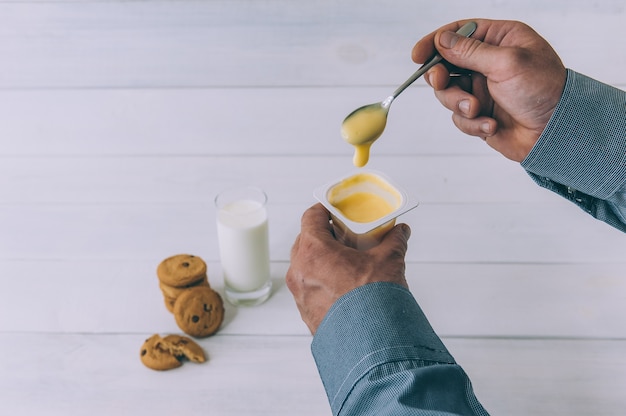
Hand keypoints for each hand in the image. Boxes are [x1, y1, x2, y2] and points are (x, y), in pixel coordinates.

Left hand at [286, 203, 410, 333]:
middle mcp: (300, 270)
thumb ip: (394, 241)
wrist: (370, 342)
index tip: (335, 210)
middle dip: (323, 235)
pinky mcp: (305, 312)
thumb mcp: (389, 261)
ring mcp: (299, 293)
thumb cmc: (374, 298)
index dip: (323, 209)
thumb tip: (401, 230)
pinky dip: (320, 280)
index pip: (311, 217)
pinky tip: (341, 285)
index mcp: (314, 250)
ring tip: (343, 262)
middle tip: (343, 235)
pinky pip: (308, 287)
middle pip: (305, 241)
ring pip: (305, 265)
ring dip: (320, 259)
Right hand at [412, 19, 566, 161]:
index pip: (458, 33)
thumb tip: (441, 40)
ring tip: (477, 110)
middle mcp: (488, 63)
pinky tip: (491, 125)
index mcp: (499, 40)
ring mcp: (483, 89)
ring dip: (458, 103)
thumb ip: (470, 52)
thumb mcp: (506, 63)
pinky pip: (459, 118)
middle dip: (442, 78)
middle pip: (446, 65)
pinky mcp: (480, 114)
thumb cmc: (542, 90)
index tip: (418, 56)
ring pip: (448, 94)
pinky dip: (471, 123)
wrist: (556, 132)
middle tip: (442, 83)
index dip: (435, 43)